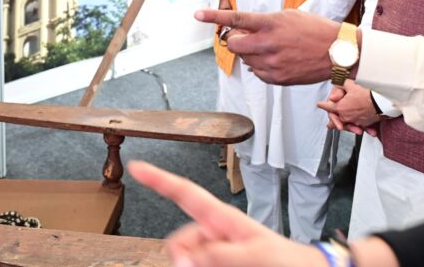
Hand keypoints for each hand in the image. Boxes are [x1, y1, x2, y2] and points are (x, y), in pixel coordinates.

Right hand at [127, 160, 329, 266]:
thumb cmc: (286, 259)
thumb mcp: (254, 254)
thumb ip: (218, 254)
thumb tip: (182, 259)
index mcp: (221, 218)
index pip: (185, 193)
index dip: (159, 178)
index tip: (137, 166)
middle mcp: (212, 233)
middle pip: (178, 242)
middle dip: (183, 259)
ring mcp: (213, 252)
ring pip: (186, 261)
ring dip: (192, 266)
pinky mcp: (214, 265)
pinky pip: (194, 266)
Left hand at [195, 8, 341, 85]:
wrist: (337, 53)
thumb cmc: (313, 29)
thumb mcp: (287, 16)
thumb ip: (263, 22)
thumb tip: (244, 30)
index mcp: (270, 24)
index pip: (236, 19)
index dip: (214, 16)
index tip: (197, 14)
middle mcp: (267, 44)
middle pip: (234, 45)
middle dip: (235, 41)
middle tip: (246, 37)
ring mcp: (271, 64)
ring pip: (245, 60)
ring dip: (250, 54)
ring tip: (272, 48)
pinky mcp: (276, 79)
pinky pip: (256, 73)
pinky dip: (260, 66)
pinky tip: (277, 59)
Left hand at [317, 80, 379, 135]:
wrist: (380, 102)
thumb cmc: (366, 93)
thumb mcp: (351, 85)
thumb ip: (341, 86)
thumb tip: (334, 88)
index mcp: (340, 107)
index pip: (328, 107)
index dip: (323, 105)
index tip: (319, 105)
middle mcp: (346, 116)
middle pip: (336, 120)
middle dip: (332, 121)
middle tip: (328, 125)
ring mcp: (355, 121)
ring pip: (346, 125)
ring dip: (343, 126)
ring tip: (339, 128)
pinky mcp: (364, 124)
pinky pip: (357, 126)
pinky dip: (356, 127)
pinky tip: (356, 129)